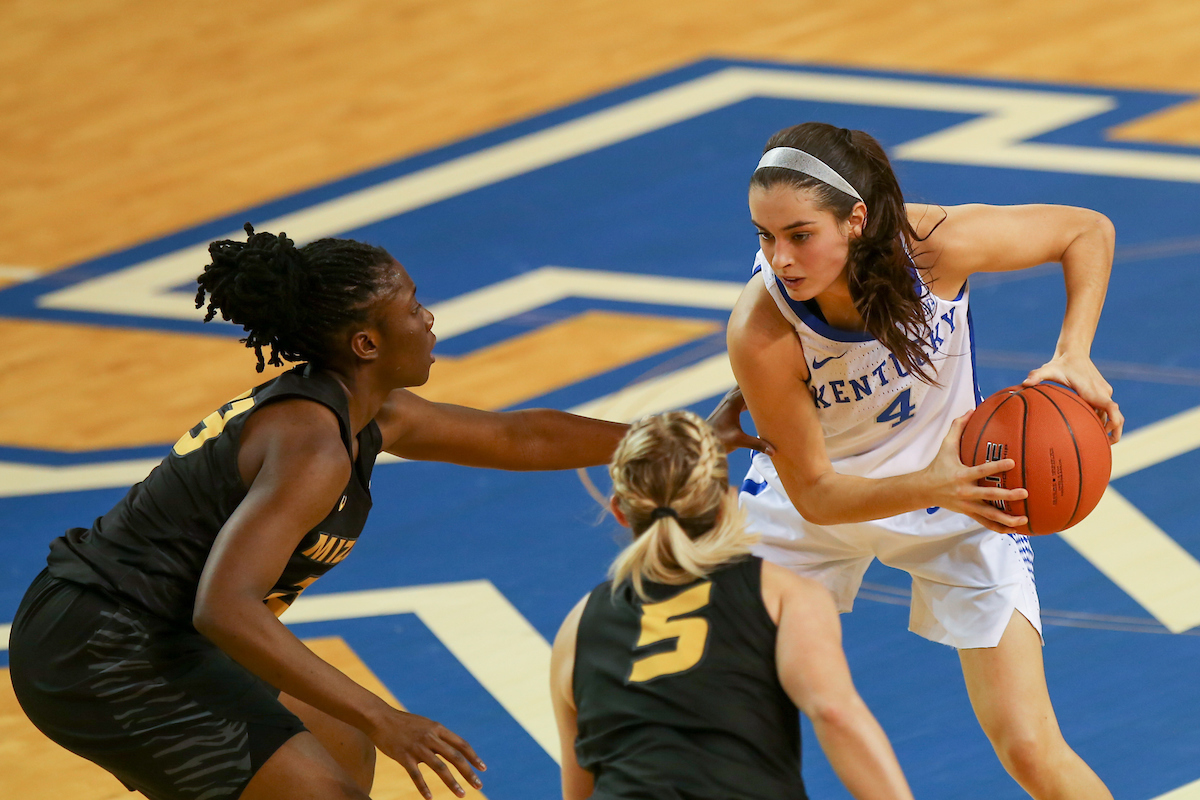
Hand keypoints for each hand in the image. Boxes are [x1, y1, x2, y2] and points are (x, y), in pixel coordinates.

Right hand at [368, 708, 484, 798]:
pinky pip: (416, 775)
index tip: (482, 768)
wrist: (380, 718)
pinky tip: (430, 798)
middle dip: (468, 772)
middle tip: (479, 785)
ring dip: (452, 782)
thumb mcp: (425, 724)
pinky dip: (423, 788)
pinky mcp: (404, 756)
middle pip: (455, 757)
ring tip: (462, 794)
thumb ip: (438, 735)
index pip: (461, 744)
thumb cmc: (404, 723)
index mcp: (438, 728)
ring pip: (440, 767)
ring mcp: (417, 747)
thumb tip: (452, 748)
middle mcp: (430, 737)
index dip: (473, 757)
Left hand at [707, 387, 774, 454]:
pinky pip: (742, 397)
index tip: (776, 382)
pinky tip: (760, 402)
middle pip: (747, 384)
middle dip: (759, 382)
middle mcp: (730, 398)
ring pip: (744, 390)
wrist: (702, 440)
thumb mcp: (738, 441)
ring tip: (770, 389)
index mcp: (733, 402)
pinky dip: (751, 397)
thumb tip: (773, 451)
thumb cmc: (718, 439)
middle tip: (775, 380)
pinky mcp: (729, 408)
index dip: (763, 384)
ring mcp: (729, 402)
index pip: (750, 387)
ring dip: (755, 390)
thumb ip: (756, 444)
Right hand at [924, 412, 1028, 533]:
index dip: (996, 467)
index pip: (981, 471)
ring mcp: (968, 505)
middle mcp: (965, 492)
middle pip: (989, 496)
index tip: (1012, 463)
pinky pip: (986, 524)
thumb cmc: (938, 466)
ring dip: (1007, 519)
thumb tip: (971, 410)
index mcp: (961, 475)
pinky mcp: (969, 514)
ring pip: (989, 515)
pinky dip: (1001, 528)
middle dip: (1007, 496)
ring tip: (1024, 519)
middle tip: (1024, 493)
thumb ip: (958, 428)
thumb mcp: (945, 446)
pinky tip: (1016, 530)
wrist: (924, 490)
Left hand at [1023, 352, 1122, 442]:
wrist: (1074, 351)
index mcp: (1092, 391)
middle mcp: (1101, 392)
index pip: (1111, 408)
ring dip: (1106, 427)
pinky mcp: (1102, 391)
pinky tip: (1089, 428)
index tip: (1108, 435)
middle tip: (1103, 447)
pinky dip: (1102, 419)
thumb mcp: (1047, 369)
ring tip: (1094, 441)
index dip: (1114, 423)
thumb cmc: (1060, 363)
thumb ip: (1036, 376)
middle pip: (1116, 416)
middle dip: (1113, 432)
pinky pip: (1105, 408)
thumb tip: (1023, 384)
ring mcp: (1103, 392)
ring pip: (1110, 414)